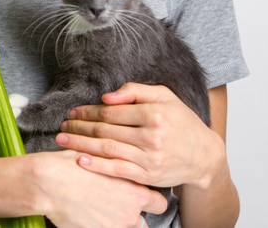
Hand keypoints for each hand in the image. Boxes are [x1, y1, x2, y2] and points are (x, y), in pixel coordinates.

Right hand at [32, 149, 165, 227]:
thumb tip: (123, 161)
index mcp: (134, 192)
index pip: (159, 203)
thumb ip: (118, 164)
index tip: (141, 196)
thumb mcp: (100, 157)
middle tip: (119, 207)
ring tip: (103, 213)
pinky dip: (100, 226)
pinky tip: (90, 218)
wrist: (48, 182)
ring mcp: (113, 227)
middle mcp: (128, 214)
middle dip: (134, 216)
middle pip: (144, 223)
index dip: (150, 199)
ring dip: (118, 222)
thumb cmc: (72, 165)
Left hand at [56, 83, 223, 189]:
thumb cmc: (182, 122)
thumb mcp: (165, 96)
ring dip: (81, 143)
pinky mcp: (148, 176)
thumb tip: (106, 97)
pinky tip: (79, 160)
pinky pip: (117, 170)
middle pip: (106, 129)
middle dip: (80, 126)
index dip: (89, 110)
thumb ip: (136, 92)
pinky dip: (97, 166)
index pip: (112, 111)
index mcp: (154, 113)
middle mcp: (151, 136)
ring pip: (107, 149)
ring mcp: (149, 158)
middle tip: (63, 124)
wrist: (204, 156)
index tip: (74, 110)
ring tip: (63, 139)